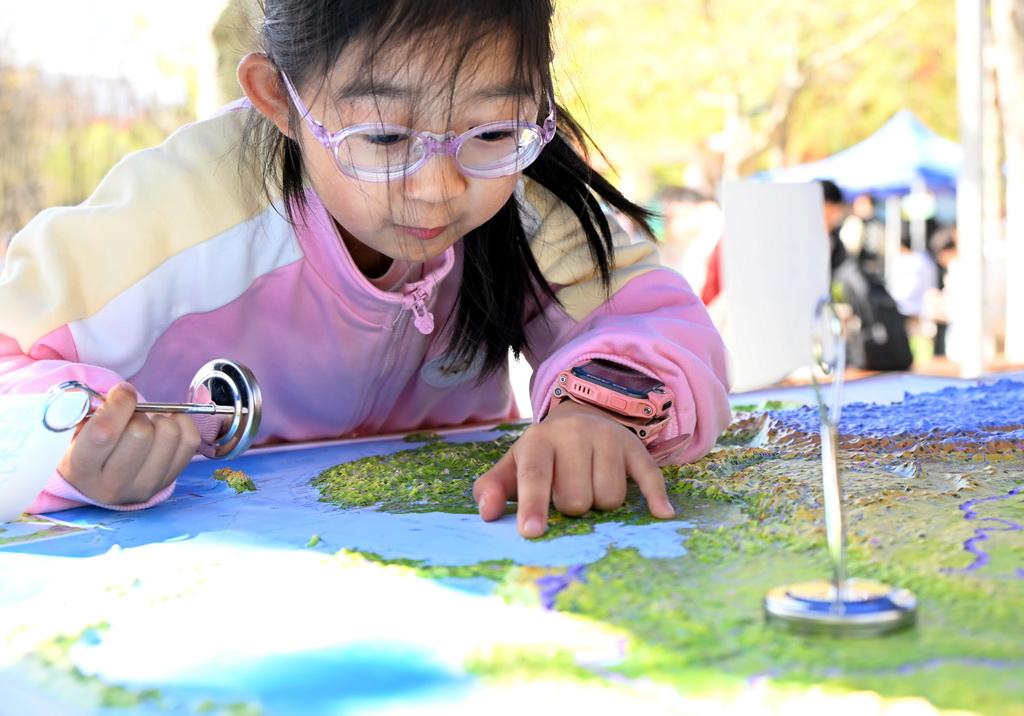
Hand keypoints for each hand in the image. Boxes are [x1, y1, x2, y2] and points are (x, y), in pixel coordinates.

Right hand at [57, 383, 201, 504]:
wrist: (103, 481)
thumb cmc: (90, 448)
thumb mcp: (80, 430)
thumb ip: (96, 410)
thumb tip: (125, 393)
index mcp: (82, 470)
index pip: (104, 432)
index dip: (118, 404)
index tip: (123, 392)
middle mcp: (113, 485)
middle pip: (141, 433)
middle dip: (139, 413)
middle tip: (133, 415)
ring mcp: (145, 486)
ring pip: (169, 435)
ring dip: (160, 419)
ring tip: (148, 423)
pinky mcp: (169, 480)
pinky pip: (190, 440)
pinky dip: (182, 423)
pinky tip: (166, 425)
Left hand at [473, 399, 674, 537]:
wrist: (581, 415)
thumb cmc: (543, 454)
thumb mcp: (513, 465)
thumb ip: (493, 488)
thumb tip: (488, 514)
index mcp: (538, 442)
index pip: (536, 477)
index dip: (533, 505)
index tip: (531, 532)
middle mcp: (574, 435)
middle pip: (577, 499)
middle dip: (573, 508)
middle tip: (568, 493)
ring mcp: (608, 439)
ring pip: (610, 498)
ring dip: (600, 505)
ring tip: (590, 485)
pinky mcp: (635, 448)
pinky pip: (649, 478)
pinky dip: (654, 497)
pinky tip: (661, 514)